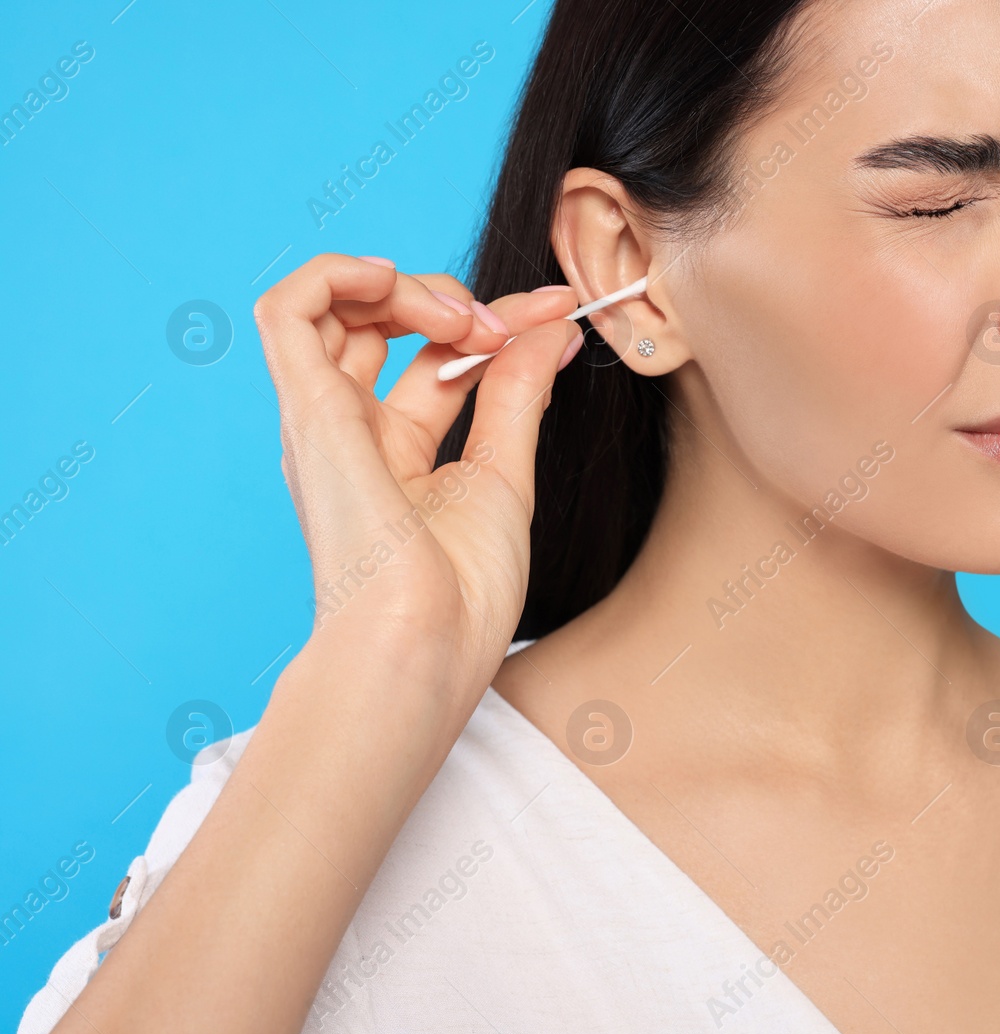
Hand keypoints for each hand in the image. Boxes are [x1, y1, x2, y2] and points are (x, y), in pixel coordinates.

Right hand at [254, 253, 578, 711]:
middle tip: (509, 324)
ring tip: (463, 315)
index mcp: (392, 453)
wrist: (426, 643)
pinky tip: (393, 281)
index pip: (434, 356)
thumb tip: (551, 329)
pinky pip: (287, 311)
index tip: (561, 311)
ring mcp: (323, 421)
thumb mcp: (504, 473)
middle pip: (381, 324)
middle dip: (452, 298)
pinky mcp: (307, 413)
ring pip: (329, 306)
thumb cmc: (461, 592)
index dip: (499, 321)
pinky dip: (336, 274)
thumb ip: (517, 394)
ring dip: (402, 284)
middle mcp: (348, 432)